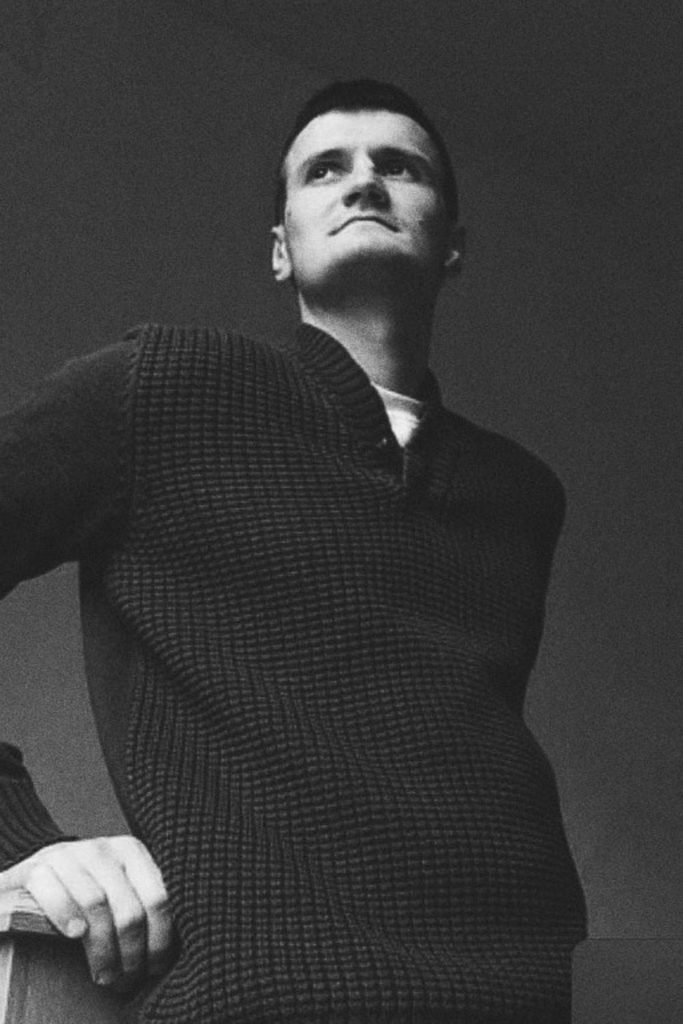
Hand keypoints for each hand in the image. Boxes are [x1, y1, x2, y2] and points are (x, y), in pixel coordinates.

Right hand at [0, 836, 173, 989]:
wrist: (42, 864)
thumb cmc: (90, 883)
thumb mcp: (123, 883)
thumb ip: (144, 902)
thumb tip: (173, 947)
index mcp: (132, 851)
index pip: (157, 899)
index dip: (159, 940)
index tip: (155, 967)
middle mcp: (103, 849)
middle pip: (128, 910)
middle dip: (131, 953)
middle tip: (126, 979)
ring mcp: (69, 855)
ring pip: (95, 905)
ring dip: (102, 949)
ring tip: (104, 974)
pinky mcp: (37, 867)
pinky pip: (55, 893)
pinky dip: (66, 915)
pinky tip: (74, 936)